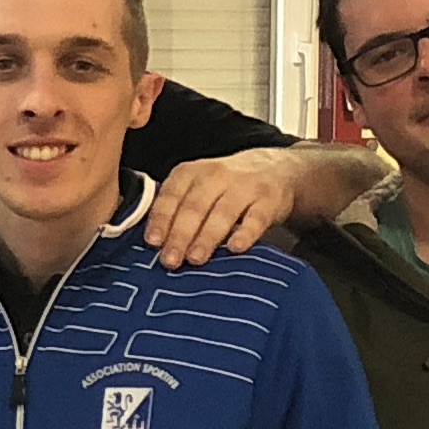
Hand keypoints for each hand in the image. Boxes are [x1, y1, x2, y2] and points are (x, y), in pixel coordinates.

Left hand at [140, 143, 385, 267]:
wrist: (276, 168)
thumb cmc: (226, 186)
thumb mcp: (199, 187)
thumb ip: (177, 209)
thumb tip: (153, 246)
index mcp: (192, 173)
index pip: (171, 194)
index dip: (161, 218)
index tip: (152, 242)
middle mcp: (217, 175)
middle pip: (195, 206)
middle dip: (180, 234)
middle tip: (170, 260)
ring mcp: (245, 186)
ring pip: (223, 212)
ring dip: (207, 237)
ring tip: (195, 259)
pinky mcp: (270, 199)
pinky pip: (257, 217)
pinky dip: (246, 233)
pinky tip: (235, 248)